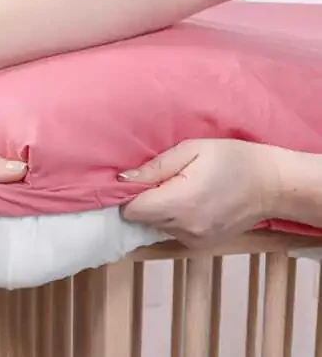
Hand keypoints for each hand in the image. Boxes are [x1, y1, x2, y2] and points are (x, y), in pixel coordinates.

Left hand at [120, 139, 282, 247]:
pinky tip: (191, 203)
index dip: (129, 194)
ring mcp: (194, 240)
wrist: (271, 185)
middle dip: (144, 200)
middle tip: (162, 180)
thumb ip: (156, 167)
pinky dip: (174, 219)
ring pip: (156, 226)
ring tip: (179, 189)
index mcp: (180, 202)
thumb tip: (123, 179)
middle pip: (142, 219)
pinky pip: (173, 232)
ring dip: (159, 210)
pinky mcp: (202, 245)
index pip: (132, 211)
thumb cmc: (230, 159)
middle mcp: (184, 227)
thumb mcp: (191, 150)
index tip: (138, 180)